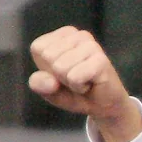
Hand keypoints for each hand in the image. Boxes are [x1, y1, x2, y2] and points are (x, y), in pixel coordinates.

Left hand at [27, 26, 141, 141]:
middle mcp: (77, 35)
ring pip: (61, 67)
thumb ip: (39, 83)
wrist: (103, 106)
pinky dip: (79, 87)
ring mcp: (91, 45)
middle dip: (59, 76)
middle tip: (74, 79)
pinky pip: (75, 77)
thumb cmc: (74, 93)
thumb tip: (50, 81)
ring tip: (83, 80)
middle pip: (49, 57)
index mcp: (61, 36)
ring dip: (70, 82)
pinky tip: (90, 84)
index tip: (62, 73)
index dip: (46, 68)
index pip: (38, 48)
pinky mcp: (101, 59)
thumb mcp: (48, 90)